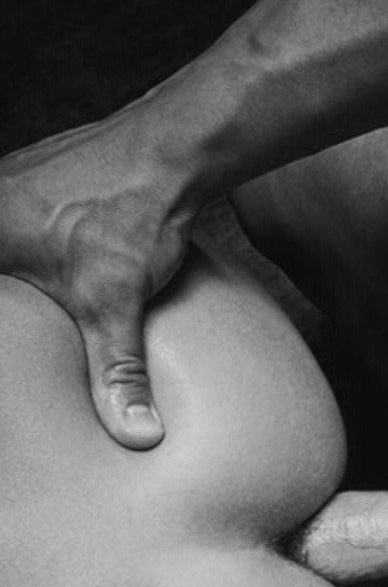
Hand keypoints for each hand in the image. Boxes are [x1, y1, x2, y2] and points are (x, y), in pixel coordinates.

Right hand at [0, 109, 196, 447]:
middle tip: (24, 344)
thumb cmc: (132, 218)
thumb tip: (138, 436)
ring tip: (31, 318)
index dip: (7, 323)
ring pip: (4, 241)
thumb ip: (118, 373)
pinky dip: (21, 246)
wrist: (170, 150)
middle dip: (13, 309)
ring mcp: (6, 184)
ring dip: (18, 282)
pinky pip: (12, 218)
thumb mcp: (117, 307)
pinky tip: (48, 269)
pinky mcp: (32, 179)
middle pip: (0, 269)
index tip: (18, 339)